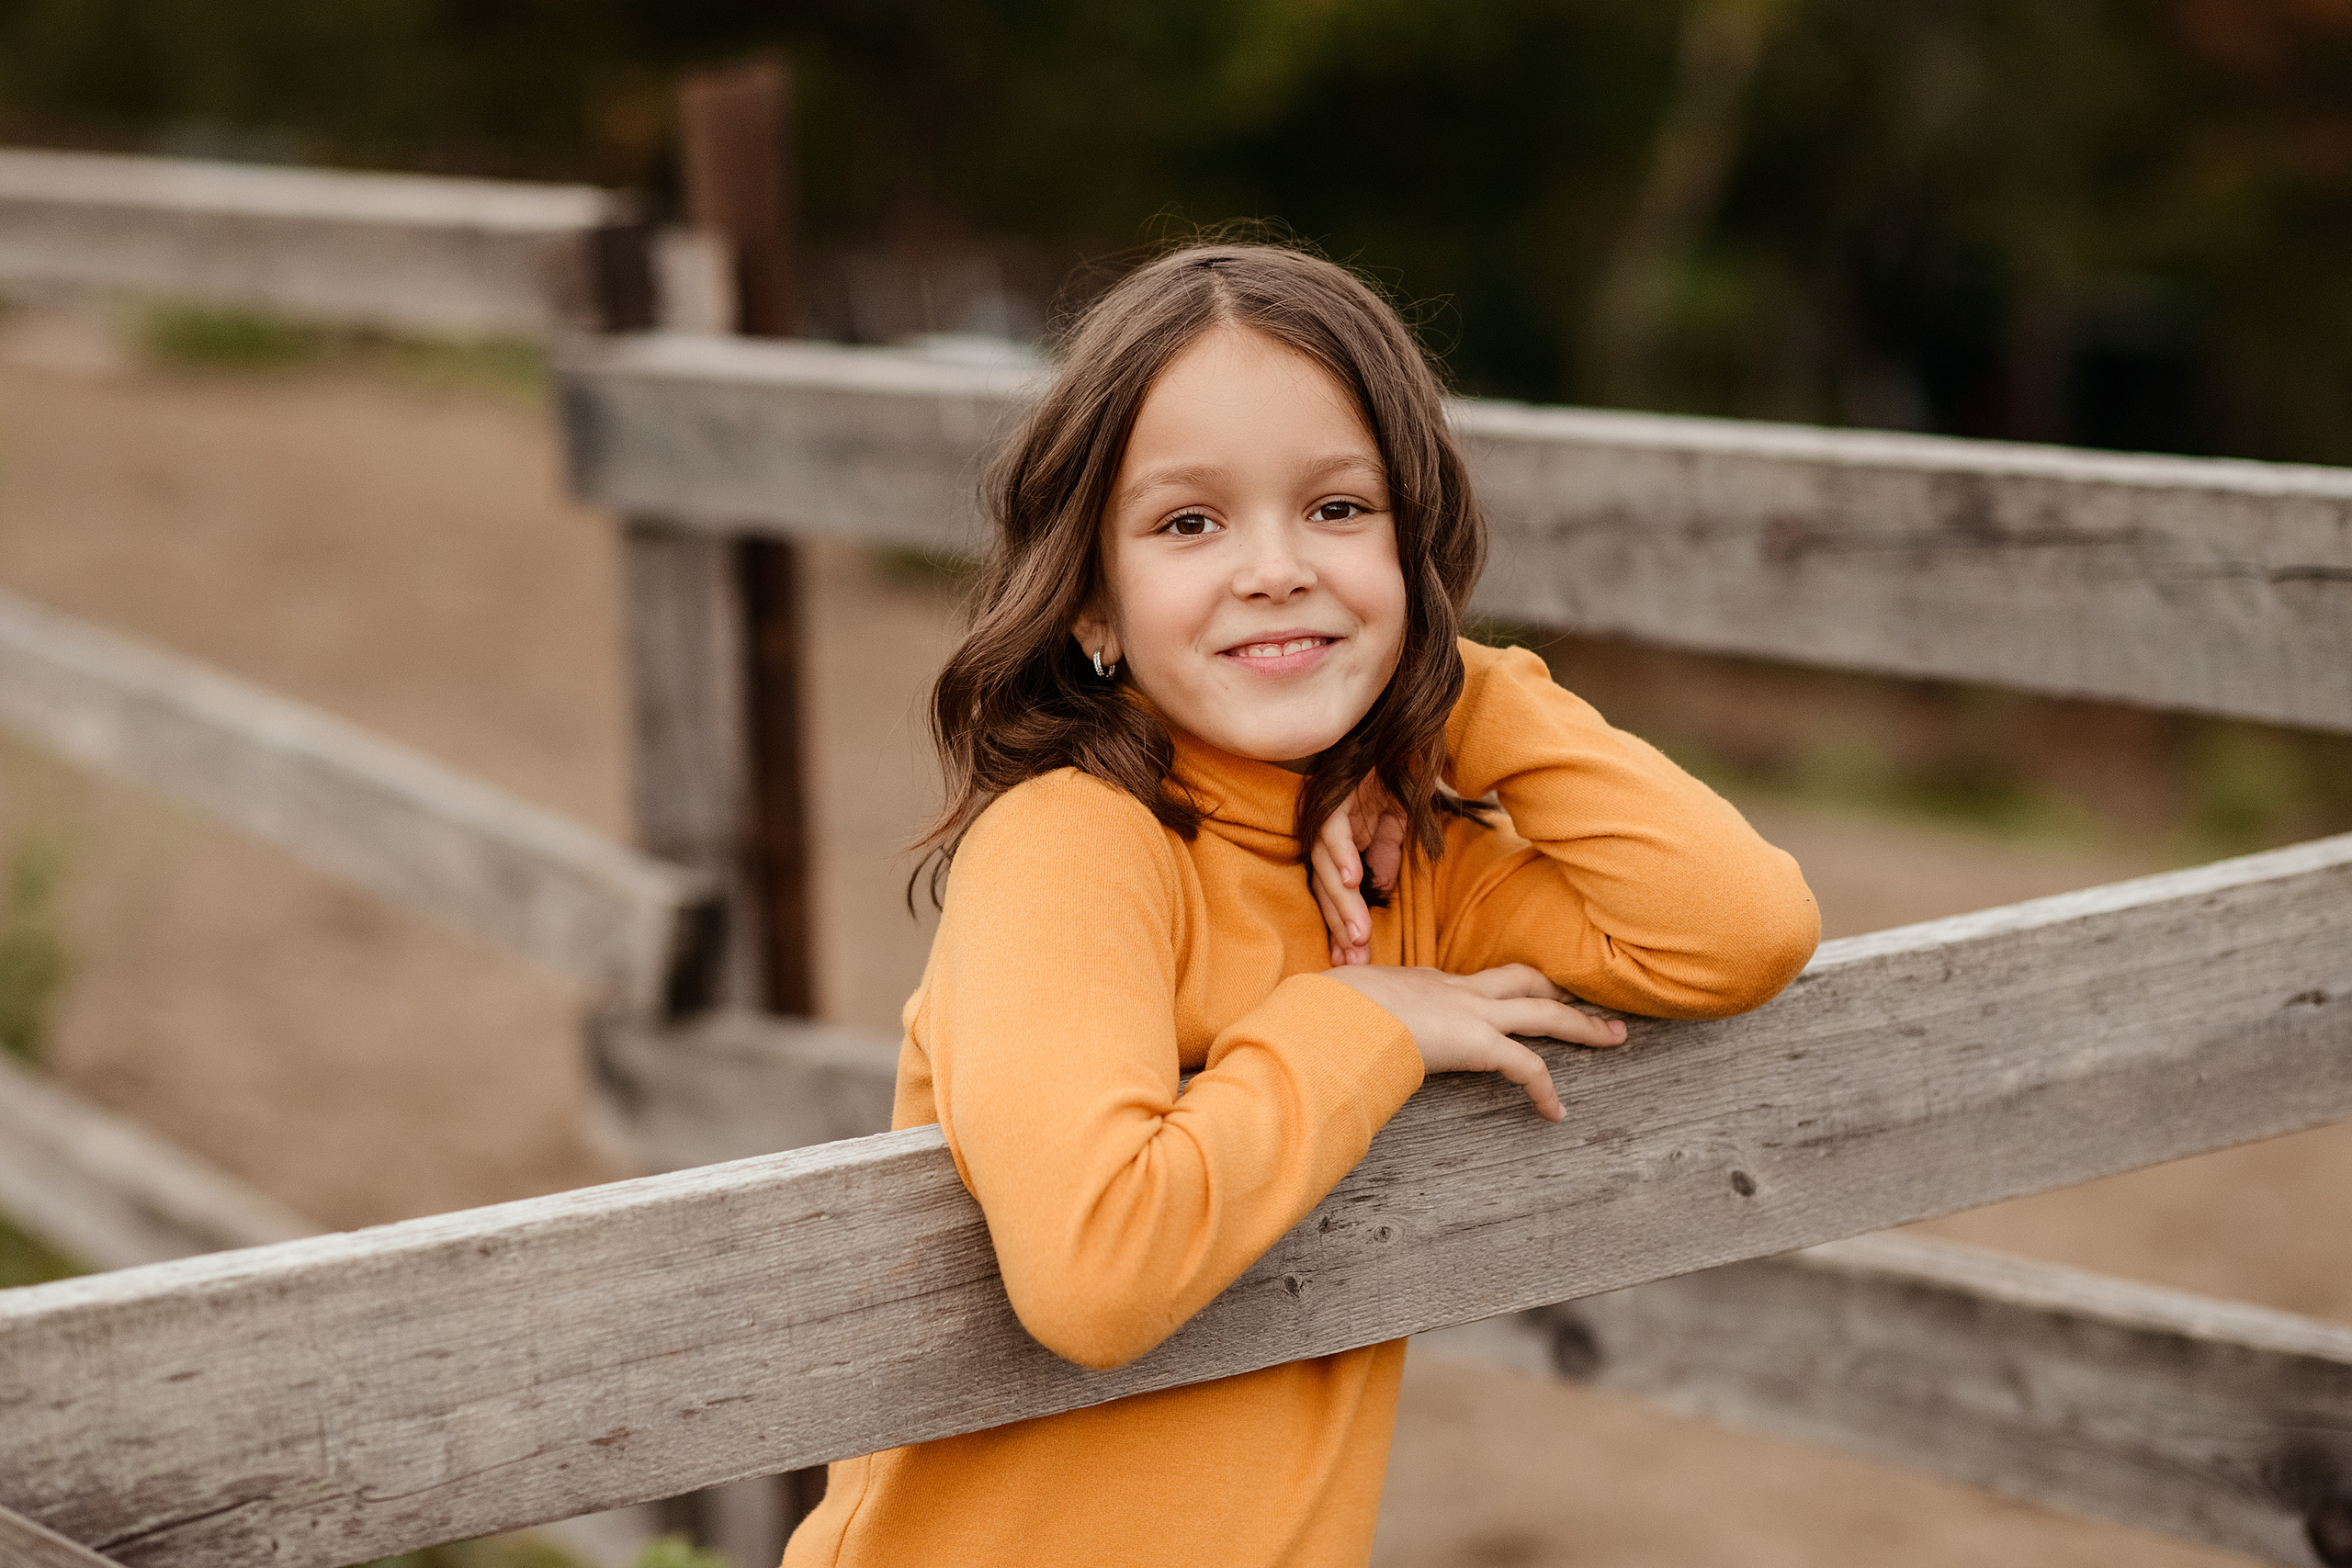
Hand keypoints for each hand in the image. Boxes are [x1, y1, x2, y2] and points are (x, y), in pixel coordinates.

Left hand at [1311, 774, 1406, 965]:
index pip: (1337, 894)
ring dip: (1342, 902)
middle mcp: (1326, 834)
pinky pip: (1333, 827)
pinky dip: (1343, 853)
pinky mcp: (1334, 793)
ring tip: (1357, 934)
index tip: (1355, 961)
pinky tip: (1353, 880)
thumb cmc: (1392, 773)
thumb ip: (1385, 855)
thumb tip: (1379, 889)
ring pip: (1327, 866)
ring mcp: (1327, 814)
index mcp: (1339, 845)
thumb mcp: (1395, 823)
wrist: (1396, 729)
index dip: (1344, 926)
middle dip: (1341, 927)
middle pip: (1326, 889)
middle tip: (1355, 960)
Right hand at [1323, 963, 1626, 1122]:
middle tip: (1591, 1002)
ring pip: (1542, 1011)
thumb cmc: (1327, 1010)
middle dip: (1559, 990)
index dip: (1501, 990)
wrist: (1337, 1010)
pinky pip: (1526, 1066)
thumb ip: (1346, 1016)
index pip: (1475, 982)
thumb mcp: (1337, 1005)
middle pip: (1522, 979)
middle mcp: (1455, 989)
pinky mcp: (1477, 1042)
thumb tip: (1321, 1030)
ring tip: (1615, 1037)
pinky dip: (1546, 1089)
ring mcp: (1471, 1012)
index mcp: (1424, 981)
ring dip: (1581, 1025)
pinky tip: (1556, 1112)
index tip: (1517, 996)